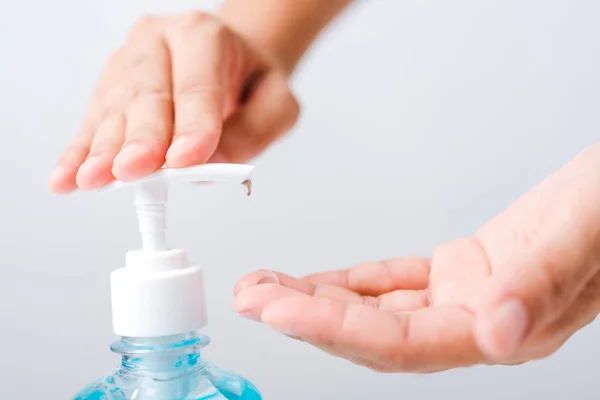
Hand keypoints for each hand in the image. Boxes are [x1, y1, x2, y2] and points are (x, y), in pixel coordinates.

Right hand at [49, 11, 298, 192]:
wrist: (232, 61)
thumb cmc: (252, 82)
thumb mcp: (277, 102)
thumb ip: (253, 130)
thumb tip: (209, 163)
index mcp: (203, 36)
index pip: (196, 84)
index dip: (191, 125)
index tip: (183, 161)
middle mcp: (159, 41)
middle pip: (147, 93)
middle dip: (140, 138)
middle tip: (132, 170)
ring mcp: (129, 61)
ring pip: (115, 108)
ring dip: (103, 149)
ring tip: (92, 180)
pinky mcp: (111, 86)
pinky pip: (93, 121)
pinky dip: (80, 152)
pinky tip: (66, 177)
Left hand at [234, 143, 599, 372]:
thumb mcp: (586, 235)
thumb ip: (543, 285)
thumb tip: (496, 332)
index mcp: (506, 329)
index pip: (401, 343)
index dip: (334, 331)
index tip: (277, 311)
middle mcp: (478, 324)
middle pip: (376, 333)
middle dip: (308, 316)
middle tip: (252, 298)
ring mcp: (468, 300)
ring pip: (380, 309)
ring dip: (321, 298)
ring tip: (268, 287)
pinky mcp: (463, 271)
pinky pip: (397, 283)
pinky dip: (355, 280)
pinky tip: (322, 279)